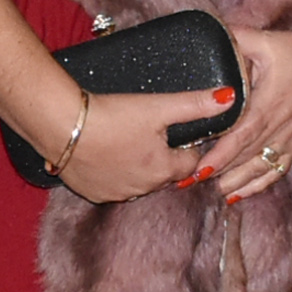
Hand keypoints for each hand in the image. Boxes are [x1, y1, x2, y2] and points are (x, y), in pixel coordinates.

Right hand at [56, 83, 239, 203]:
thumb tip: (230, 97)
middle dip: (162, 156)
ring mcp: (116, 193)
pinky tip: (105, 152)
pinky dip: (113, 172)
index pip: (190, 163)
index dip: (187, 145)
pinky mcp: (93, 193)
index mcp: (163, 169)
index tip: (176, 130)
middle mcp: (143, 188)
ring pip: (138, 180)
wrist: (61, 125)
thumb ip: (195, 104)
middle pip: (164, 173)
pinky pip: (112, 185)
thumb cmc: (111, 115)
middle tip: (148, 131)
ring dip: (137, 165)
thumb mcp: (158, 106)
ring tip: (126, 139)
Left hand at [200, 22, 291, 203]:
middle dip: (220, 171)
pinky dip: (259, 184)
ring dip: (238, 182)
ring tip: (213, 191)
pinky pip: (278, 169)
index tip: (200, 168)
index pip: (242, 135)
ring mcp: (291, 137)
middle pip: (247, 156)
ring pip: (261, 167)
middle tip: (190, 182)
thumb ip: (238, 38)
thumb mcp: (268, 40)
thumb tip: (210, 32)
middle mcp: (281, 125)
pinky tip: (240, 194)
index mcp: (270, 102)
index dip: (221, 154)